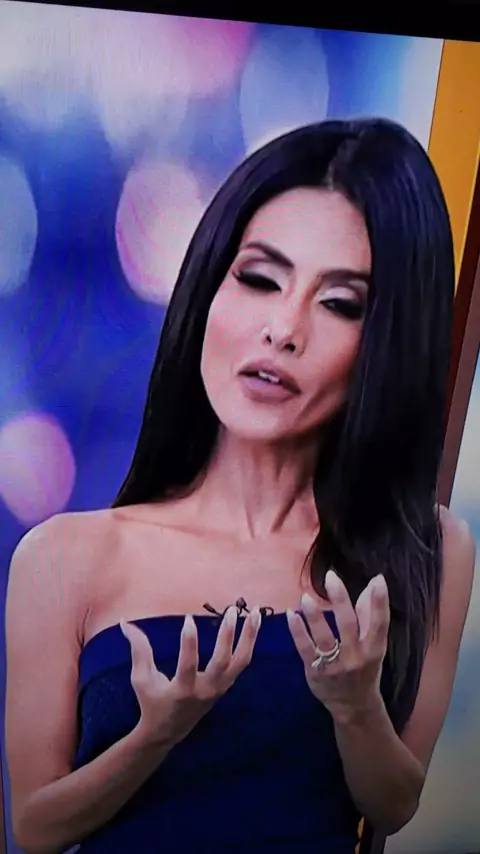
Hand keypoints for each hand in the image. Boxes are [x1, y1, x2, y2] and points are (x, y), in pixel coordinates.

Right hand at [121, 606, 260, 746]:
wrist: (168, 731)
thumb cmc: (151, 702)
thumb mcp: (141, 679)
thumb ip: (139, 649)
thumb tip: (125, 622)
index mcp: (182, 691)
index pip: (188, 666)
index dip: (189, 643)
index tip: (188, 618)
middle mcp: (205, 691)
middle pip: (223, 663)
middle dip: (229, 636)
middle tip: (232, 611)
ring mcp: (219, 689)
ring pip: (241, 662)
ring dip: (250, 637)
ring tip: (257, 613)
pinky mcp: (226, 686)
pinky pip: (242, 663)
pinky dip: (249, 644)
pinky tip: (254, 625)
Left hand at [287, 571, 389, 722]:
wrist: (353, 707)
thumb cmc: (365, 668)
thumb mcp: (373, 646)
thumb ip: (370, 615)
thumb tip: (372, 583)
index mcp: (374, 649)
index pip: (379, 623)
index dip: (380, 602)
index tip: (378, 580)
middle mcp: (356, 657)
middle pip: (348, 625)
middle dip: (340, 600)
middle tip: (331, 576)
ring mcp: (335, 666)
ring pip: (324, 638)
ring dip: (314, 616)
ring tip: (306, 597)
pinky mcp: (315, 672)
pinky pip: (305, 649)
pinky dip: (297, 631)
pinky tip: (291, 615)